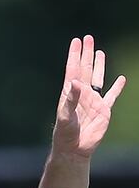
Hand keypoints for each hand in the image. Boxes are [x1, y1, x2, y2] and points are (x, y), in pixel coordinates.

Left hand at [53, 35, 126, 159]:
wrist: (74, 149)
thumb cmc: (65, 133)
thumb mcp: (65, 115)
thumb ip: (71, 98)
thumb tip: (76, 80)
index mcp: (70, 93)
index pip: (73, 69)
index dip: (74, 55)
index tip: (76, 41)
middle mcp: (82, 94)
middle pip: (85, 69)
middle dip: (86, 54)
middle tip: (88, 38)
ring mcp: (93, 101)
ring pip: (97, 78)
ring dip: (98, 65)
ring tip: (99, 52)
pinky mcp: (104, 110)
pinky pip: (112, 95)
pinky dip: (117, 87)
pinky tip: (121, 78)